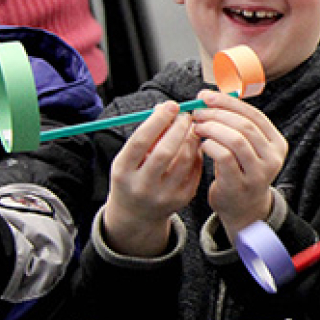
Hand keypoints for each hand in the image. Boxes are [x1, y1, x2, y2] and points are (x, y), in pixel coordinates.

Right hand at [105, 101, 203, 255]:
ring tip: (191, 128)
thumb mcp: (129, 157)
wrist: (136, 214)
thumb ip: (146, 135)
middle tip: (186, 115)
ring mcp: (164, 195)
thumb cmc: (132, 175)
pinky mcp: (182, 199)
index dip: (158, 120)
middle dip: (179, 129)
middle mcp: (142, 186)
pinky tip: (194, 144)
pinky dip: (197, 152)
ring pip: (185, 160)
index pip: (141, 141)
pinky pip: (195, 169)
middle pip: (165, 152)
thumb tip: (166, 107)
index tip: (171, 105)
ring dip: (192, 139)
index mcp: (123, 172)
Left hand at [190, 90, 286, 237]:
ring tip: (197, 127)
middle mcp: (273, 158)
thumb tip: (208, 96)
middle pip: (245, 125)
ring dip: (212, 129)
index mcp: (277, 143)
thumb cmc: (240, 171)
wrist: (242, 209)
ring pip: (236, 140)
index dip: (228, 102)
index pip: (254, 115)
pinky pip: (224, 157)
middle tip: (197, 112)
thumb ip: (236, 125)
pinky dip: (210, 146)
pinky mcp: (241, 185)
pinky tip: (201, 145)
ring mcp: (259, 173)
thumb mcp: (247, 148)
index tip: (205, 96)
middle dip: (217, 114)